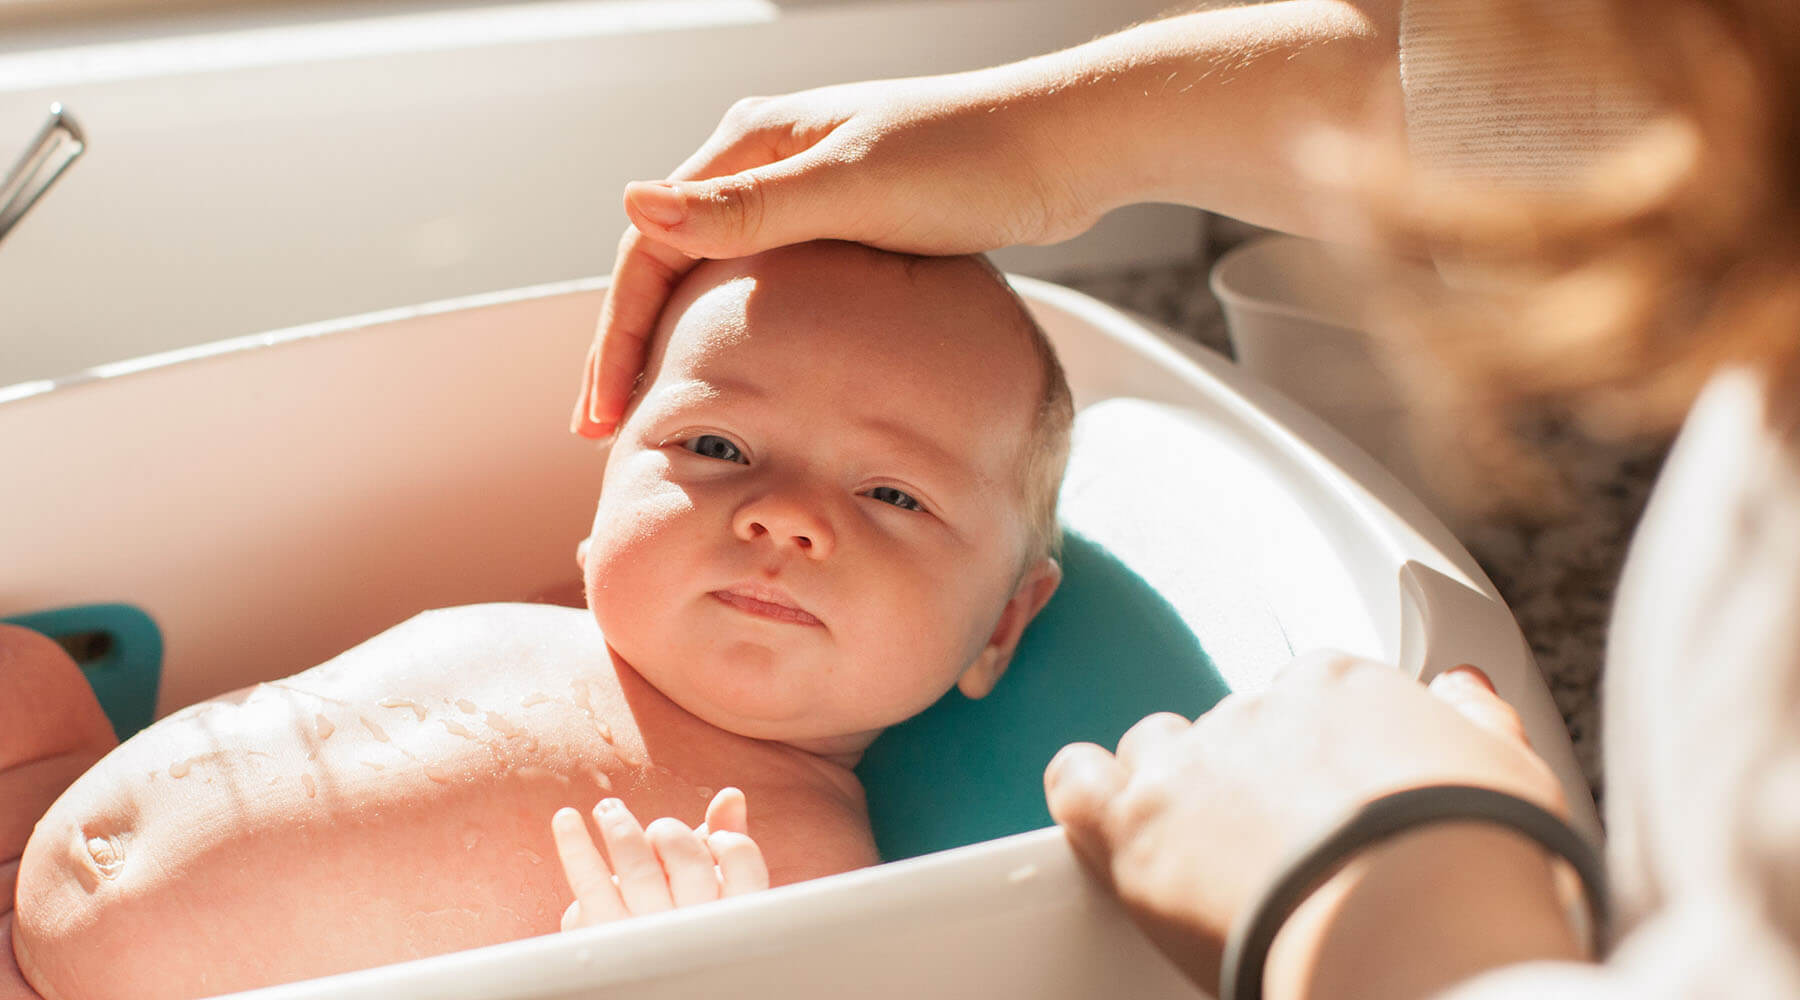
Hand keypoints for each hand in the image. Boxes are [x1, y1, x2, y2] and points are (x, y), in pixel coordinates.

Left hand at [551, 787, 769, 927]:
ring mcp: (648, 935)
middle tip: (654, 832)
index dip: (726, 840)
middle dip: (668, 832)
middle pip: (686, 857)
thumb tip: (731, 795)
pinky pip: (590, 882)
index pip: (741, 859)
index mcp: (735, 919)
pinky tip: (565, 818)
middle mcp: (695, 929)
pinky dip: (574, 845)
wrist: (649, 997)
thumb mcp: (718, 903)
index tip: (714, 840)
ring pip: (638, 865)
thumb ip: (731, 850)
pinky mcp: (603, 939)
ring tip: (607, 810)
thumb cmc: (686, 942)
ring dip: (619, 826)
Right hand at [572, 69, 1105, 437]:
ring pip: (710, 276)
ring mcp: (803, 190)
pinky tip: (734, 378)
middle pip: (668, 263)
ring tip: (652, 412)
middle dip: (630, 347)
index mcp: (750, 144)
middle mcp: (765, 160)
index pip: (650, 247)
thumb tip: (634, 203)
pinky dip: (730, 330)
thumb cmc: (963, 164)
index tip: (601, 411)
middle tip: (601, 430)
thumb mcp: (848, 190)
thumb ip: (746, 208)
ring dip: (673, 340)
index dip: (617, 335)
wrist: (1057, 150)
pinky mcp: (844, 219)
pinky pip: (760, 283)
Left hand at [1043, 654, 1569, 992]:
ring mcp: (1191, 764)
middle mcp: (1259, 711)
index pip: (1307, 695)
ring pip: (1154, 752)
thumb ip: (1473, 721)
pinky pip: (1078, 782)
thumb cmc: (1478, 862)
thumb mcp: (1512, 773)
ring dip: (1169, 790)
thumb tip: (1462, 689)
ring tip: (1201, 851)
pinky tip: (1107, 824)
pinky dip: (1086, 796)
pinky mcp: (1136, 825)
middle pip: (1229, 726)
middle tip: (1272, 842)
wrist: (1417, 924)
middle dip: (1243, 776)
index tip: (1323, 795)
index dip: (1310, 752)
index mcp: (1343, 689)